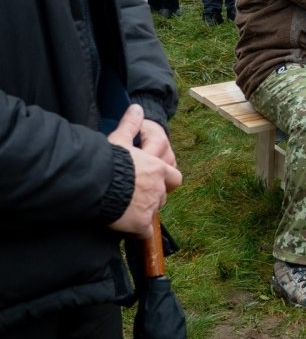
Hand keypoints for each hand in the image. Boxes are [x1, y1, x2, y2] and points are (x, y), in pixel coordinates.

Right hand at [107, 106, 181, 237]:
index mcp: (158, 168)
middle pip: (164, 195)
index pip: (174, 176)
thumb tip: (136, 107)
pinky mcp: (141, 224)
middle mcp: (159, 188)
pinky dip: (138, 232)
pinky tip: (128, 230)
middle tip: (138, 195)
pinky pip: (144, 232)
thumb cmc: (109, 160)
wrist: (96, 184)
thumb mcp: (120, 139)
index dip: (166, 179)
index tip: (155, 180)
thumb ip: (131, 124)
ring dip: (146, 210)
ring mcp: (151, 207)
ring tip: (129, 208)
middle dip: (155, 195)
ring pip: (154, 212)